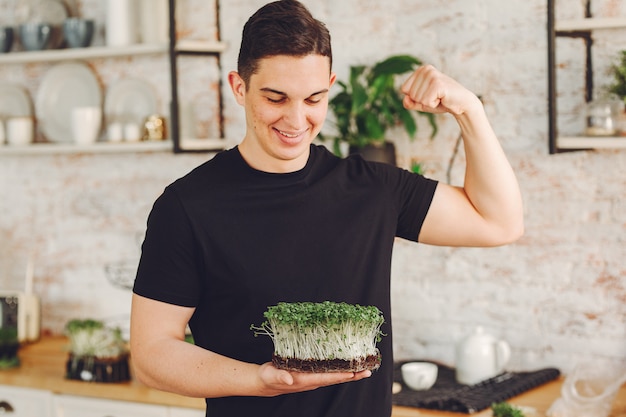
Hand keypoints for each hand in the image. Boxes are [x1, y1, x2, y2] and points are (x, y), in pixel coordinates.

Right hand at [257, 362, 371, 396]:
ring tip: (363, 368)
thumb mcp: (272, 375)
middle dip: (352, 375)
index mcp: (305, 380)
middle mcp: (313, 380)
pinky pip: (329, 371)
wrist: (266, 382)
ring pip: (335, 375)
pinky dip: (340, 368)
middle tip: (368, 371)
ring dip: (350, 372)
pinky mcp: (311, 373)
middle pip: (336, 378)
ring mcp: (313, 378)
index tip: (354, 373)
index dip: (341, 376)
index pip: (327, 378)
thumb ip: (281, 376)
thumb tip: (289, 378)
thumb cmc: (269, 378)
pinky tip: (347, 364)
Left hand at [400, 64, 479, 116]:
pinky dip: (433, 105)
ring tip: (440, 97)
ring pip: (417, 99)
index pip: (404, 89)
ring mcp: (432, 75)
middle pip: (410, 94)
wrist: (461, 104)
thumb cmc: (441, 102)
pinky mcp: (437, 84)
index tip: (429, 95)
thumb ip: (410, 103)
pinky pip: (426, 102)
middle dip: (422, 101)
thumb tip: (405, 99)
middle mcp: (426, 69)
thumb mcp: (421, 103)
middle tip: (436, 97)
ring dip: (429, 103)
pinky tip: (443, 99)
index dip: (416, 98)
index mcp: (421, 70)